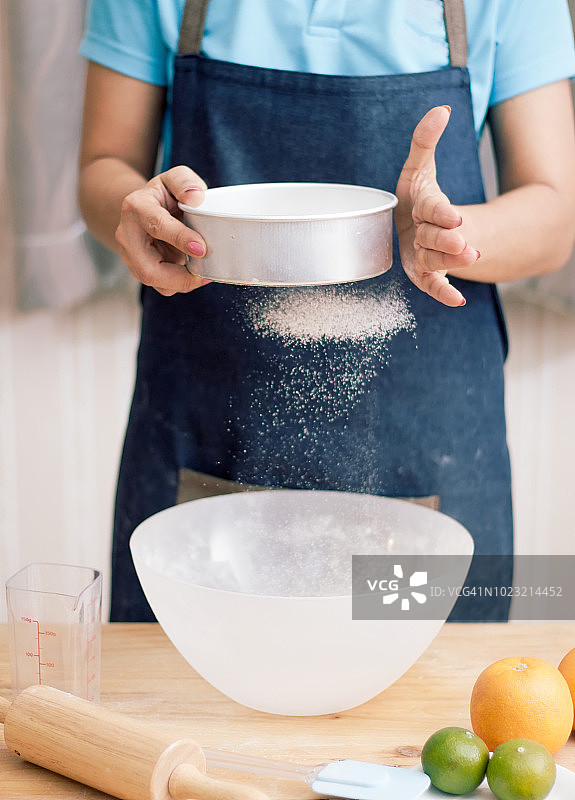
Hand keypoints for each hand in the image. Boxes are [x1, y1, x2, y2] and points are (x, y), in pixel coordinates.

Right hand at [115, 166, 209, 295]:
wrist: (144, 209)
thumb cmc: (164, 195)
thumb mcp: (174, 178)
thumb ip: (185, 182)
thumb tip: (196, 198)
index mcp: (136, 207)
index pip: (156, 225)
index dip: (180, 238)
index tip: (202, 248)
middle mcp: (127, 235)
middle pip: (148, 268)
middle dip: (179, 277)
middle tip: (204, 274)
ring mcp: (130, 256)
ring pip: (154, 281)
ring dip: (181, 283)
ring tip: (203, 273)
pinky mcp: (139, 270)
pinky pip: (161, 286)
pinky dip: (180, 284)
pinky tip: (195, 275)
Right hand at [395, 106, 479, 306]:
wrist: (412, 227)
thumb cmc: (415, 196)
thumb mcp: (420, 168)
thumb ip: (425, 140)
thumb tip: (441, 110)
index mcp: (414, 207)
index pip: (427, 209)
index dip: (440, 213)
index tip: (456, 217)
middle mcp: (413, 233)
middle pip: (430, 237)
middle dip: (446, 240)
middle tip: (463, 243)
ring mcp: (418, 256)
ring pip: (432, 261)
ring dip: (450, 263)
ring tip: (473, 257)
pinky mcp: (424, 274)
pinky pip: (431, 286)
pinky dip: (442, 293)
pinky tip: (458, 300)